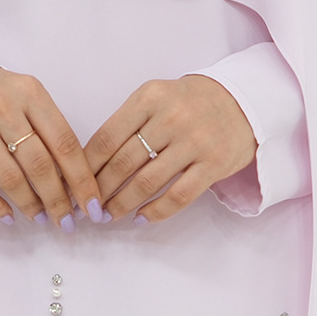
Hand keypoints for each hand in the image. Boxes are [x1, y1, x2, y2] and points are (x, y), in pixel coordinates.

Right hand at [0, 64, 100, 228]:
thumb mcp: (23, 96)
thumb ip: (47, 128)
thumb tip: (74, 179)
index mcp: (30, 93)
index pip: (64, 142)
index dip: (82, 179)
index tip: (93, 205)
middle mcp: (3, 106)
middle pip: (40, 164)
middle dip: (58, 200)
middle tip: (66, 221)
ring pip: (10, 179)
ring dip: (30, 205)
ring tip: (40, 218)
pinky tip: (7, 215)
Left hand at [85, 75, 257, 223]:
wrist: (242, 101)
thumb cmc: (188, 103)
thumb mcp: (155, 98)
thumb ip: (127, 123)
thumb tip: (90, 165)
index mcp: (149, 97)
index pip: (107, 138)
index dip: (86, 167)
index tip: (74, 185)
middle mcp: (171, 117)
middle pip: (123, 163)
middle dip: (100, 190)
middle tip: (88, 207)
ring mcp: (195, 141)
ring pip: (147, 182)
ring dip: (123, 204)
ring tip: (109, 215)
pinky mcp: (214, 164)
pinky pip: (178, 195)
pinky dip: (156, 211)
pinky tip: (141, 218)